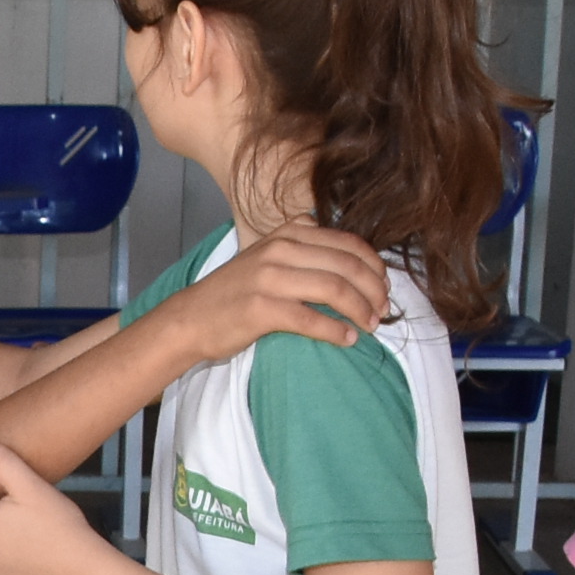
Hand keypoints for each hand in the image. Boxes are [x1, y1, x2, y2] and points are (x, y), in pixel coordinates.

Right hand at [166, 221, 392, 360]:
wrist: (190, 318)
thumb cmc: (233, 292)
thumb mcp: (267, 255)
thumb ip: (302, 246)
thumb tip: (348, 254)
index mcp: (287, 234)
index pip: (347, 243)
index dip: (374, 265)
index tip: (384, 286)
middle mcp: (280, 250)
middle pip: (346, 265)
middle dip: (374, 290)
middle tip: (383, 310)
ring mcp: (269, 278)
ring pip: (334, 289)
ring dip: (360, 310)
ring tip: (371, 326)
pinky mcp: (261, 309)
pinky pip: (311, 319)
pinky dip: (335, 331)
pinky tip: (347, 340)